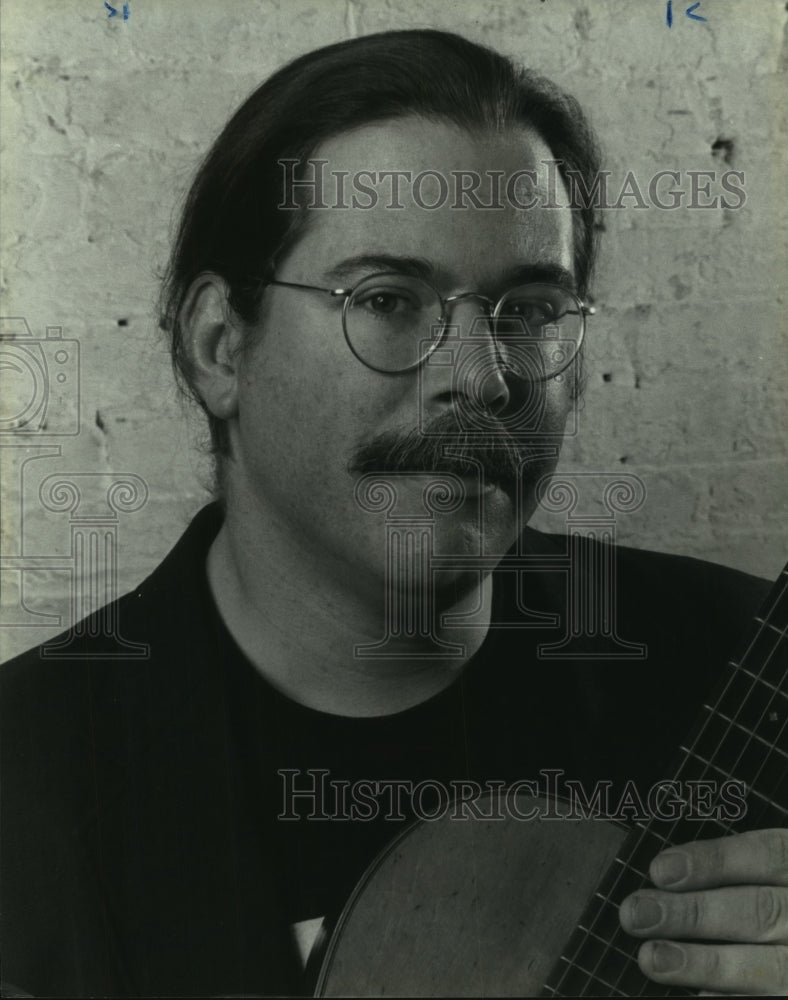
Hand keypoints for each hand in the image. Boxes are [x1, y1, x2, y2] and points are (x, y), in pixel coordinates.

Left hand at [619, 829, 787, 994]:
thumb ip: (733, 873)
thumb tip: (666, 876)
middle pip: (758, 911)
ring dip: (701, 963)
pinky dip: (727, 998)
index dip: (713, 861)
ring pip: (764, 965)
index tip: (660, 870)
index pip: (766, 855)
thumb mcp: (766, 876)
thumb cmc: (770, 901)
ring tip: (652, 958)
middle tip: (637, 914)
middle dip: (692, 913)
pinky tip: (696, 995)